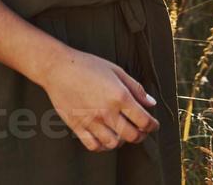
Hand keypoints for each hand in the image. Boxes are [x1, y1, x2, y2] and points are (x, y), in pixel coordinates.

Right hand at [38, 45, 159, 151]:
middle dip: (141, 135)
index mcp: (119, 96)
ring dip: (122, 141)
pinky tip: (105, 138)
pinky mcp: (77, 126)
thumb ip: (136, 88)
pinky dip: (102, 146)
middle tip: (141, 130)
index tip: (153, 125)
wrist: (58, 68)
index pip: (144, 120)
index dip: (153, 125)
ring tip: (122, 133)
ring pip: (114, 143)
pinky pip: (94, 146)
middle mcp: (107, 112)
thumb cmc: (88, 66)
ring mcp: (91, 121)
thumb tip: (151, 103)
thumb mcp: (116, 71)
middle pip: (132, 136)